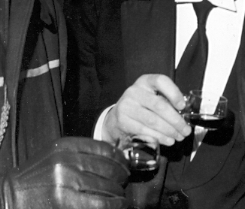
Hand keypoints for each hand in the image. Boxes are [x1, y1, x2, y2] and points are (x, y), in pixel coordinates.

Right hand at [1, 137, 128, 208]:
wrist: (14, 196)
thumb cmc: (39, 176)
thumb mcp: (58, 156)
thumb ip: (82, 153)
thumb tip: (117, 158)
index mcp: (66, 146)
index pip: (106, 149)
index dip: (120, 159)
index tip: (125, 166)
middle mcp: (66, 162)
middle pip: (110, 168)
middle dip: (122, 177)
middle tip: (124, 182)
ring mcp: (65, 183)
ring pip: (108, 186)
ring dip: (119, 193)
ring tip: (121, 196)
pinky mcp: (65, 202)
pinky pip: (101, 203)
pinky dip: (114, 204)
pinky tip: (118, 204)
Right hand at [104, 74, 190, 146]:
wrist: (117, 116)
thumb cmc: (142, 105)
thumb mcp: (152, 96)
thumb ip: (167, 101)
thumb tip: (184, 116)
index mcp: (145, 81)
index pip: (161, 81)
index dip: (174, 93)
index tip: (183, 106)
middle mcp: (134, 91)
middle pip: (159, 105)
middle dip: (176, 120)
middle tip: (186, 130)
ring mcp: (127, 106)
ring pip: (153, 120)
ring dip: (169, 131)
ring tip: (179, 136)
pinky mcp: (123, 121)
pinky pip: (144, 131)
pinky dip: (159, 137)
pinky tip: (168, 140)